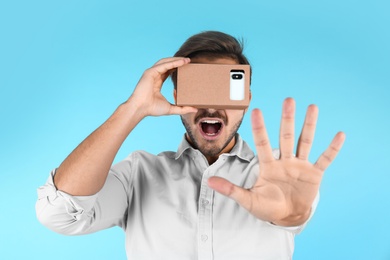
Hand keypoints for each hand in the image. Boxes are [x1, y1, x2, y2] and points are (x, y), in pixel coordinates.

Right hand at [128, 57, 196, 116]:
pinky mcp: (150, 72)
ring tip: (187, 60)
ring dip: (176, 60)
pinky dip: (173, 63)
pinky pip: (164, 65)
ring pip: (165, 62)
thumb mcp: (171, 108)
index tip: (187, 67)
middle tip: (189, 61)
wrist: (141, 109)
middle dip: (178, 61)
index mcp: (157, 82)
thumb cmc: (152, 109)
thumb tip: (195, 109)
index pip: (168, 71)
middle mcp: (154, 76)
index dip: (177, 67)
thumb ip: (183, 109)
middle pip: (167, 64)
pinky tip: (182, 62)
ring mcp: (151, 73)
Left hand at [208, 98, 345, 225]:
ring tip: (312, 107)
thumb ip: (231, 190)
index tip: (256, 110)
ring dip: (309, 126)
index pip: (263, 144)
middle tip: (288, 100)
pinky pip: (324, 159)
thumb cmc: (267, 207)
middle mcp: (284, 161)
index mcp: (268, 166)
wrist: (287, 216)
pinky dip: (332, 149)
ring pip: (305, 141)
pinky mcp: (314, 174)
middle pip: (286, 137)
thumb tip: (209, 180)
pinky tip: (339, 135)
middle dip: (287, 119)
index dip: (260, 128)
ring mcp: (300, 166)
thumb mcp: (248, 200)